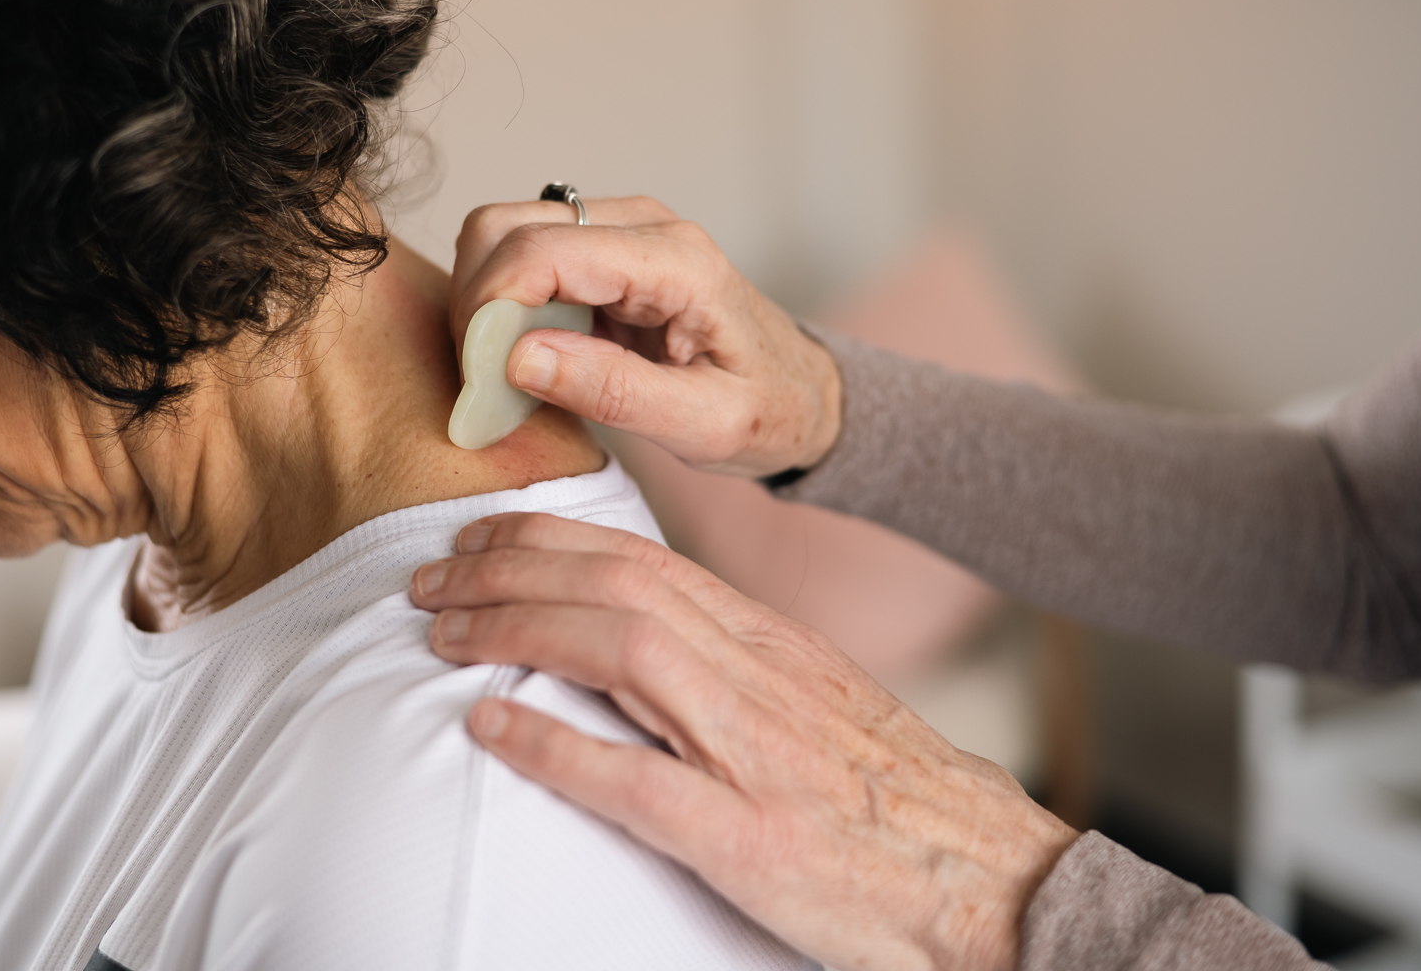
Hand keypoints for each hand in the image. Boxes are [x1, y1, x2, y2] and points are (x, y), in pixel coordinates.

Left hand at [411, 513, 1078, 970]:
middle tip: (428, 576)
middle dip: (508, 567)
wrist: (992, 883)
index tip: (479, 537)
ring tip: (442, 634)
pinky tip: (489, 729)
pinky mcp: (749, 839)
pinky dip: (553, 746)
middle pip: (617, 583)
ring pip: (621, 647)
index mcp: (771, 644)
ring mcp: (754, 754)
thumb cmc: (897, 800)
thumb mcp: (814, 703)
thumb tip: (637, 640)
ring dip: (515, 628)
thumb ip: (731, 667)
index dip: (547, 539)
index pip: (644, 557)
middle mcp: (759, 677)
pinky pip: (636, 780)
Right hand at [450, 196, 840, 477]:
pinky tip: (526, 360)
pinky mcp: (601, 250)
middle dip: (474, 303)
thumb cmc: (767, 411)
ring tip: (504, 375)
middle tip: (483, 380)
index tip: (479, 380)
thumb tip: (519, 359)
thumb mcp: (705, 426)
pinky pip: (521, 256)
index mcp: (676, 262)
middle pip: (505, 226)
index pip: (541, 251)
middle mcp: (643, 226)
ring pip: (501, 233)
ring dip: (483, 303)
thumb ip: (615, 392)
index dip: (488, 311)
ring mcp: (619, 230)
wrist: (802, 393)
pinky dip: (501, 306)